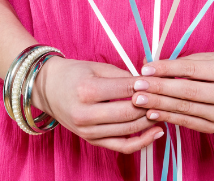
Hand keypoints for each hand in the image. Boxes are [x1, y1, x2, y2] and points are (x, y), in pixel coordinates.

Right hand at [35, 58, 162, 153]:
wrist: (48, 89)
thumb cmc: (73, 74)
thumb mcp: (96, 67)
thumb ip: (122, 75)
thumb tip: (147, 82)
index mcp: (87, 90)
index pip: (125, 90)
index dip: (146, 85)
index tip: (159, 80)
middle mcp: (86, 114)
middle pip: (129, 113)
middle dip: (151, 104)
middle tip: (165, 96)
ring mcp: (88, 131)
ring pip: (128, 130)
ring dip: (150, 121)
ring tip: (164, 110)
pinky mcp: (92, 141)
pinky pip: (121, 146)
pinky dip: (141, 142)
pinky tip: (155, 132)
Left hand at [130, 52, 213, 133]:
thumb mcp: (204, 58)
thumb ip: (177, 63)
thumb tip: (147, 66)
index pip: (192, 70)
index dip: (167, 69)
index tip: (145, 69)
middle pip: (188, 92)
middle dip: (160, 89)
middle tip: (138, 87)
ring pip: (186, 109)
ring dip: (160, 105)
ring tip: (140, 101)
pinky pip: (188, 122)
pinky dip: (168, 117)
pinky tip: (153, 113)